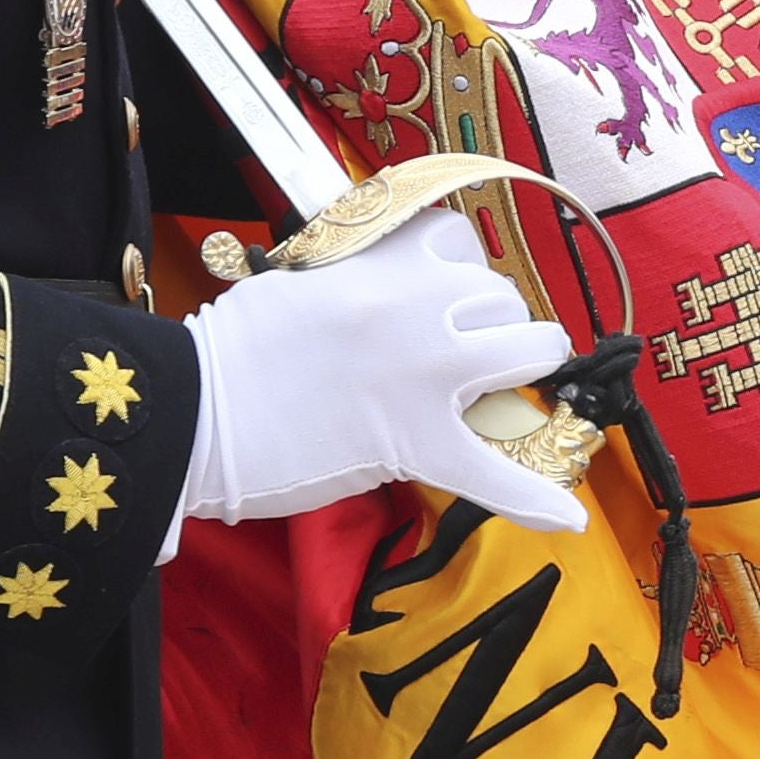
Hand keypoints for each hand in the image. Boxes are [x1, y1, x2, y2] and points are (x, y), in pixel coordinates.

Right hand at [182, 212, 580, 534]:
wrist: (192, 413)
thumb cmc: (231, 352)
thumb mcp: (298, 283)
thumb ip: (358, 280)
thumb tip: (395, 291)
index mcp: (379, 262)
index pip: (459, 241)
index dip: (459, 273)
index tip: (443, 297)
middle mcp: (414, 305)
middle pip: (501, 295)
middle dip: (492, 322)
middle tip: (462, 355)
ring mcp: (424, 373)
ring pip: (527, 348)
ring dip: (523, 367)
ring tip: (504, 390)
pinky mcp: (415, 443)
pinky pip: (494, 472)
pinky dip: (533, 498)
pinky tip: (567, 516)